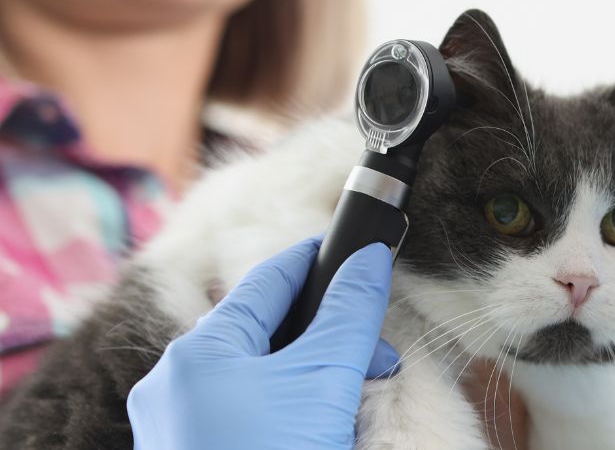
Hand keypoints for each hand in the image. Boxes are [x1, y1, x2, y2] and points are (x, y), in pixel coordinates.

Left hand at [127, 237, 399, 449]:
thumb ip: (348, 313)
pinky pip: (244, 410)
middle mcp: (177, 383)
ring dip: (311, 373)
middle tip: (373, 352)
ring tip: (354, 392)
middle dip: (325, 336)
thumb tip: (369, 260)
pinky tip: (321, 421)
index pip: (266, 282)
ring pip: (256, 374)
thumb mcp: (324, 381)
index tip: (348, 253)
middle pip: (264, 331)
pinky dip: (286, 404)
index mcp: (198, 353)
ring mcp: (179, 424)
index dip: (312, 263)